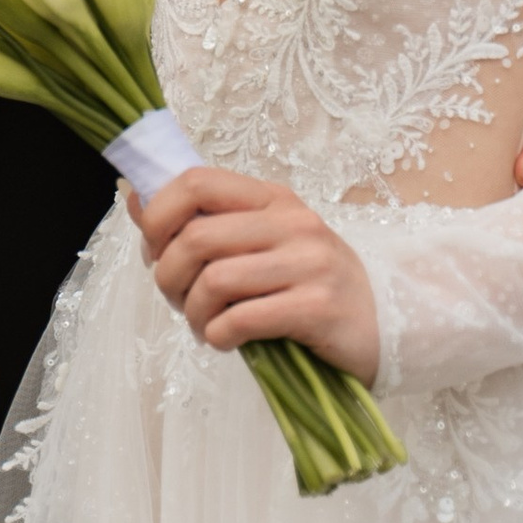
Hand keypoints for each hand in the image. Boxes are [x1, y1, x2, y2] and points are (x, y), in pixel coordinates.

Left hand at [132, 163, 381, 382]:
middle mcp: (291, 222)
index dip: (158, 215)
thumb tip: (134, 195)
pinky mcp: (318, 307)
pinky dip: (220, 335)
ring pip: (215, 280)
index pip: (196, 181)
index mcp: (271, 198)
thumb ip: (202, 221)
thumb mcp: (260, 242)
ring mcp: (309, 263)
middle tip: (178, 301)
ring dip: (194, 314)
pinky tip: (227, 341)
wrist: (388, 321)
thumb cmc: (310, 284)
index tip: (153, 250)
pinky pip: (244, 319)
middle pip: (196, 237)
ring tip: (204, 327)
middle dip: (168, 277)